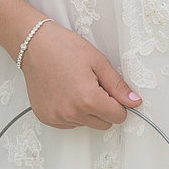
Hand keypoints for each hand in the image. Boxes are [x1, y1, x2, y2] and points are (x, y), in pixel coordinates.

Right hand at [20, 18, 142, 131]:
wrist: (34, 45)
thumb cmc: (64, 48)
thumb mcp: (98, 62)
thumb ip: (118, 86)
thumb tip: (134, 102)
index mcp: (88, 99)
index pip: (118, 116)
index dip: (118, 103)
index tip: (109, 90)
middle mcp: (71, 113)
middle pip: (104, 124)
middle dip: (103, 108)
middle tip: (92, 86)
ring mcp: (57, 117)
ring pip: (86, 124)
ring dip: (86, 111)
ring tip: (75, 87)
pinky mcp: (45, 117)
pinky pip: (69, 123)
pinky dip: (71, 113)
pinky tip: (64, 94)